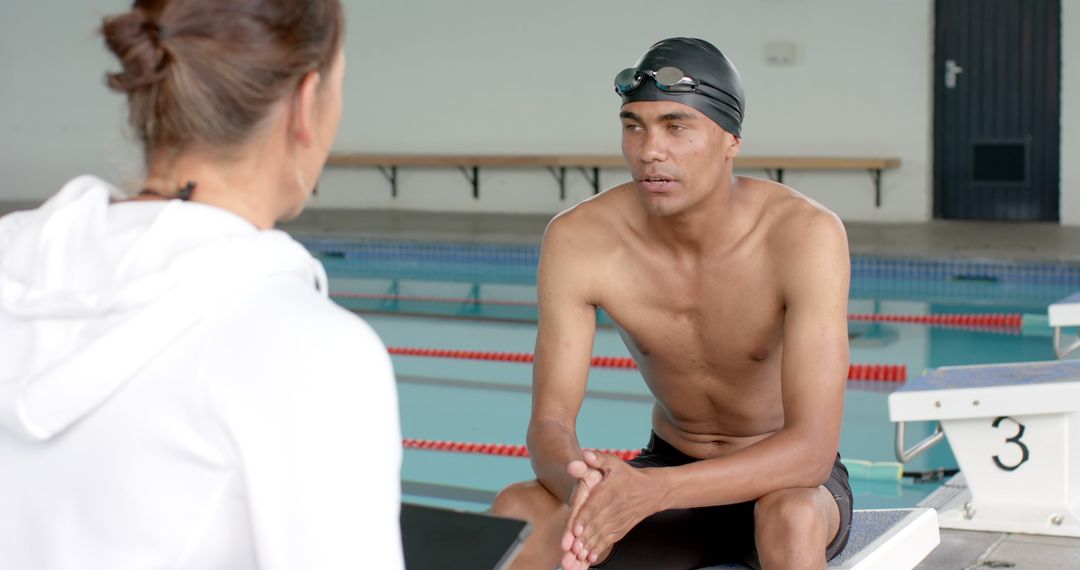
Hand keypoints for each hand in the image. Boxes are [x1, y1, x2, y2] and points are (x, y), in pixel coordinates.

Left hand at [561, 452, 659, 567]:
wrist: (651, 491)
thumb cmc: (627, 476)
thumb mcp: (613, 463)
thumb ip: (597, 459)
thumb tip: (585, 454)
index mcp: (608, 493)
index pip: (594, 508)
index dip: (584, 519)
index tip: (575, 530)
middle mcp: (612, 509)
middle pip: (594, 526)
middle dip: (581, 539)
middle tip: (569, 550)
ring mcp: (617, 522)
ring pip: (600, 537)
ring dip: (587, 548)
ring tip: (575, 557)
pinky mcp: (620, 530)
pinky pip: (608, 541)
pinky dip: (598, 550)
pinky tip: (588, 559)